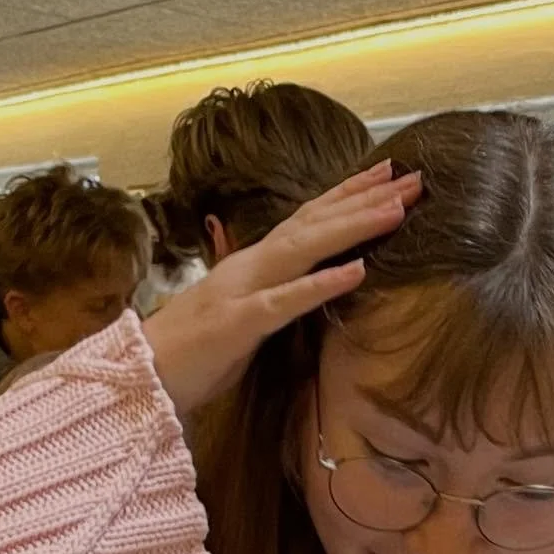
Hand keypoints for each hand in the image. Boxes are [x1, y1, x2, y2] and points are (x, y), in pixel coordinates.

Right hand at [142, 159, 422, 415]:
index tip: (388, 174)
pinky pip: (285, 302)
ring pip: (304, 249)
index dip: (347, 195)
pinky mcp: (238, 325)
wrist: (140, 379)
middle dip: (364, 199)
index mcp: (252, 265)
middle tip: (414, 178)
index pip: (307, 220)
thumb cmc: (190, 355)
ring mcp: (243, 291)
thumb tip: (297, 282)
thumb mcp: (238, 316)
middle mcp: (250, 266)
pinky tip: (356, 271)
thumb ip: (267, 294)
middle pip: (314, 223)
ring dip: (352, 227)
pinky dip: (320, 285)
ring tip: (395, 209)